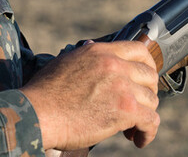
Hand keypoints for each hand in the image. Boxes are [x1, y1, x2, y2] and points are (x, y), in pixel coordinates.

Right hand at [20, 41, 160, 150]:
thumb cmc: (44, 93)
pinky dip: (148, 133)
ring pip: (151, 101)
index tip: (144, 81)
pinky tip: (139, 140)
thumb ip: (85, 56)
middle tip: (138, 108)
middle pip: (149, 76)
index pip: (139, 51)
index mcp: (100, 52)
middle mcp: (114, 65)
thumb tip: (91, 47)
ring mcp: (122, 87)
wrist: (36, 114)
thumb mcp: (65, 62)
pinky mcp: (125, 110)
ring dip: (145, 116)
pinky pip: (150, 121)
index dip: (147, 67)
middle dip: (147, 94)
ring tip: (133, 129)